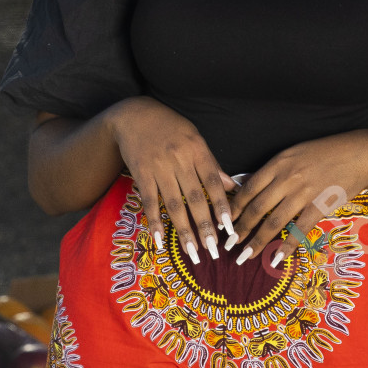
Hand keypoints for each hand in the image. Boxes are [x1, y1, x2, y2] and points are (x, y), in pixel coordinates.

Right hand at [106, 98, 234, 265]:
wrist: (135, 115)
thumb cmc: (170, 127)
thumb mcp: (195, 138)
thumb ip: (212, 164)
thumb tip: (232, 185)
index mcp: (197, 150)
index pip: (214, 183)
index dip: (222, 206)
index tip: (229, 228)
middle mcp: (179, 160)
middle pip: (195, 198)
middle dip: (205, 226)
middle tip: (213, 249)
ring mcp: (159, 168)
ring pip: (174, 204)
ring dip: (184, 230)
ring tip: (192, 251)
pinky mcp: (142, 174)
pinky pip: (150, 202)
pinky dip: (155, 221)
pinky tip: (161, 239)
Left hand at [230, 131, 367, 267]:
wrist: (359, 154)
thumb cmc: (325, 152)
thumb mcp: (293, 153)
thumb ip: (273, 170)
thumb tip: (249, 187)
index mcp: (278, 164)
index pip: (248, 189)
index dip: (233, 208)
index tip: (224, 223)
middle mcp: (287, 178)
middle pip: (256, 209)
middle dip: (240, 230)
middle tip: (229, 246)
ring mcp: (303, 193)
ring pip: (273, 222)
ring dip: (256, 242)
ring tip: (245, 256)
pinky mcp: (320, 206)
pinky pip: (299, 230)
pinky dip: (286, 247)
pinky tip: (276, 259)